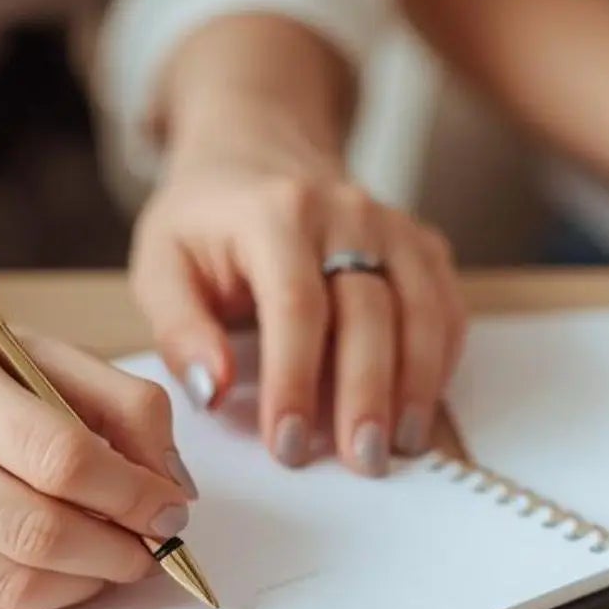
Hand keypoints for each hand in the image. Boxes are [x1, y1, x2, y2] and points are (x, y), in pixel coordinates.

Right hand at [0, 304, 193, 608]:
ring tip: (117, 558)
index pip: (58, 455)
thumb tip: (172, 486)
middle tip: (155, 545)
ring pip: (9, 583)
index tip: (171, 507)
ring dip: (86, 582)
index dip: (131, 493)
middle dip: (118, 549)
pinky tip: (63, 572)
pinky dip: (39, 600)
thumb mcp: (31, 351)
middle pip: (35, 529)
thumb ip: (118, 403)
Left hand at [130, 155, 464, 477]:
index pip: (295, 305)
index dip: (295, 380)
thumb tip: (212, 391)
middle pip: (370, 312)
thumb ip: (181, 328)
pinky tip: (423, 405)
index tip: (288, 445)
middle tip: (361, 461)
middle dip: (367, 395)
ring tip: (402, 445)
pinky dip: (443, 358)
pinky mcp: (419, 241)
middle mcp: (344, 211)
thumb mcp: (161, 263)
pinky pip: (446, 302)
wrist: (258, 146)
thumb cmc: (206, 218)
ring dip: (418, 384)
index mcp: (275, 213)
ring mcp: (391, 224)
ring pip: (422, 308)